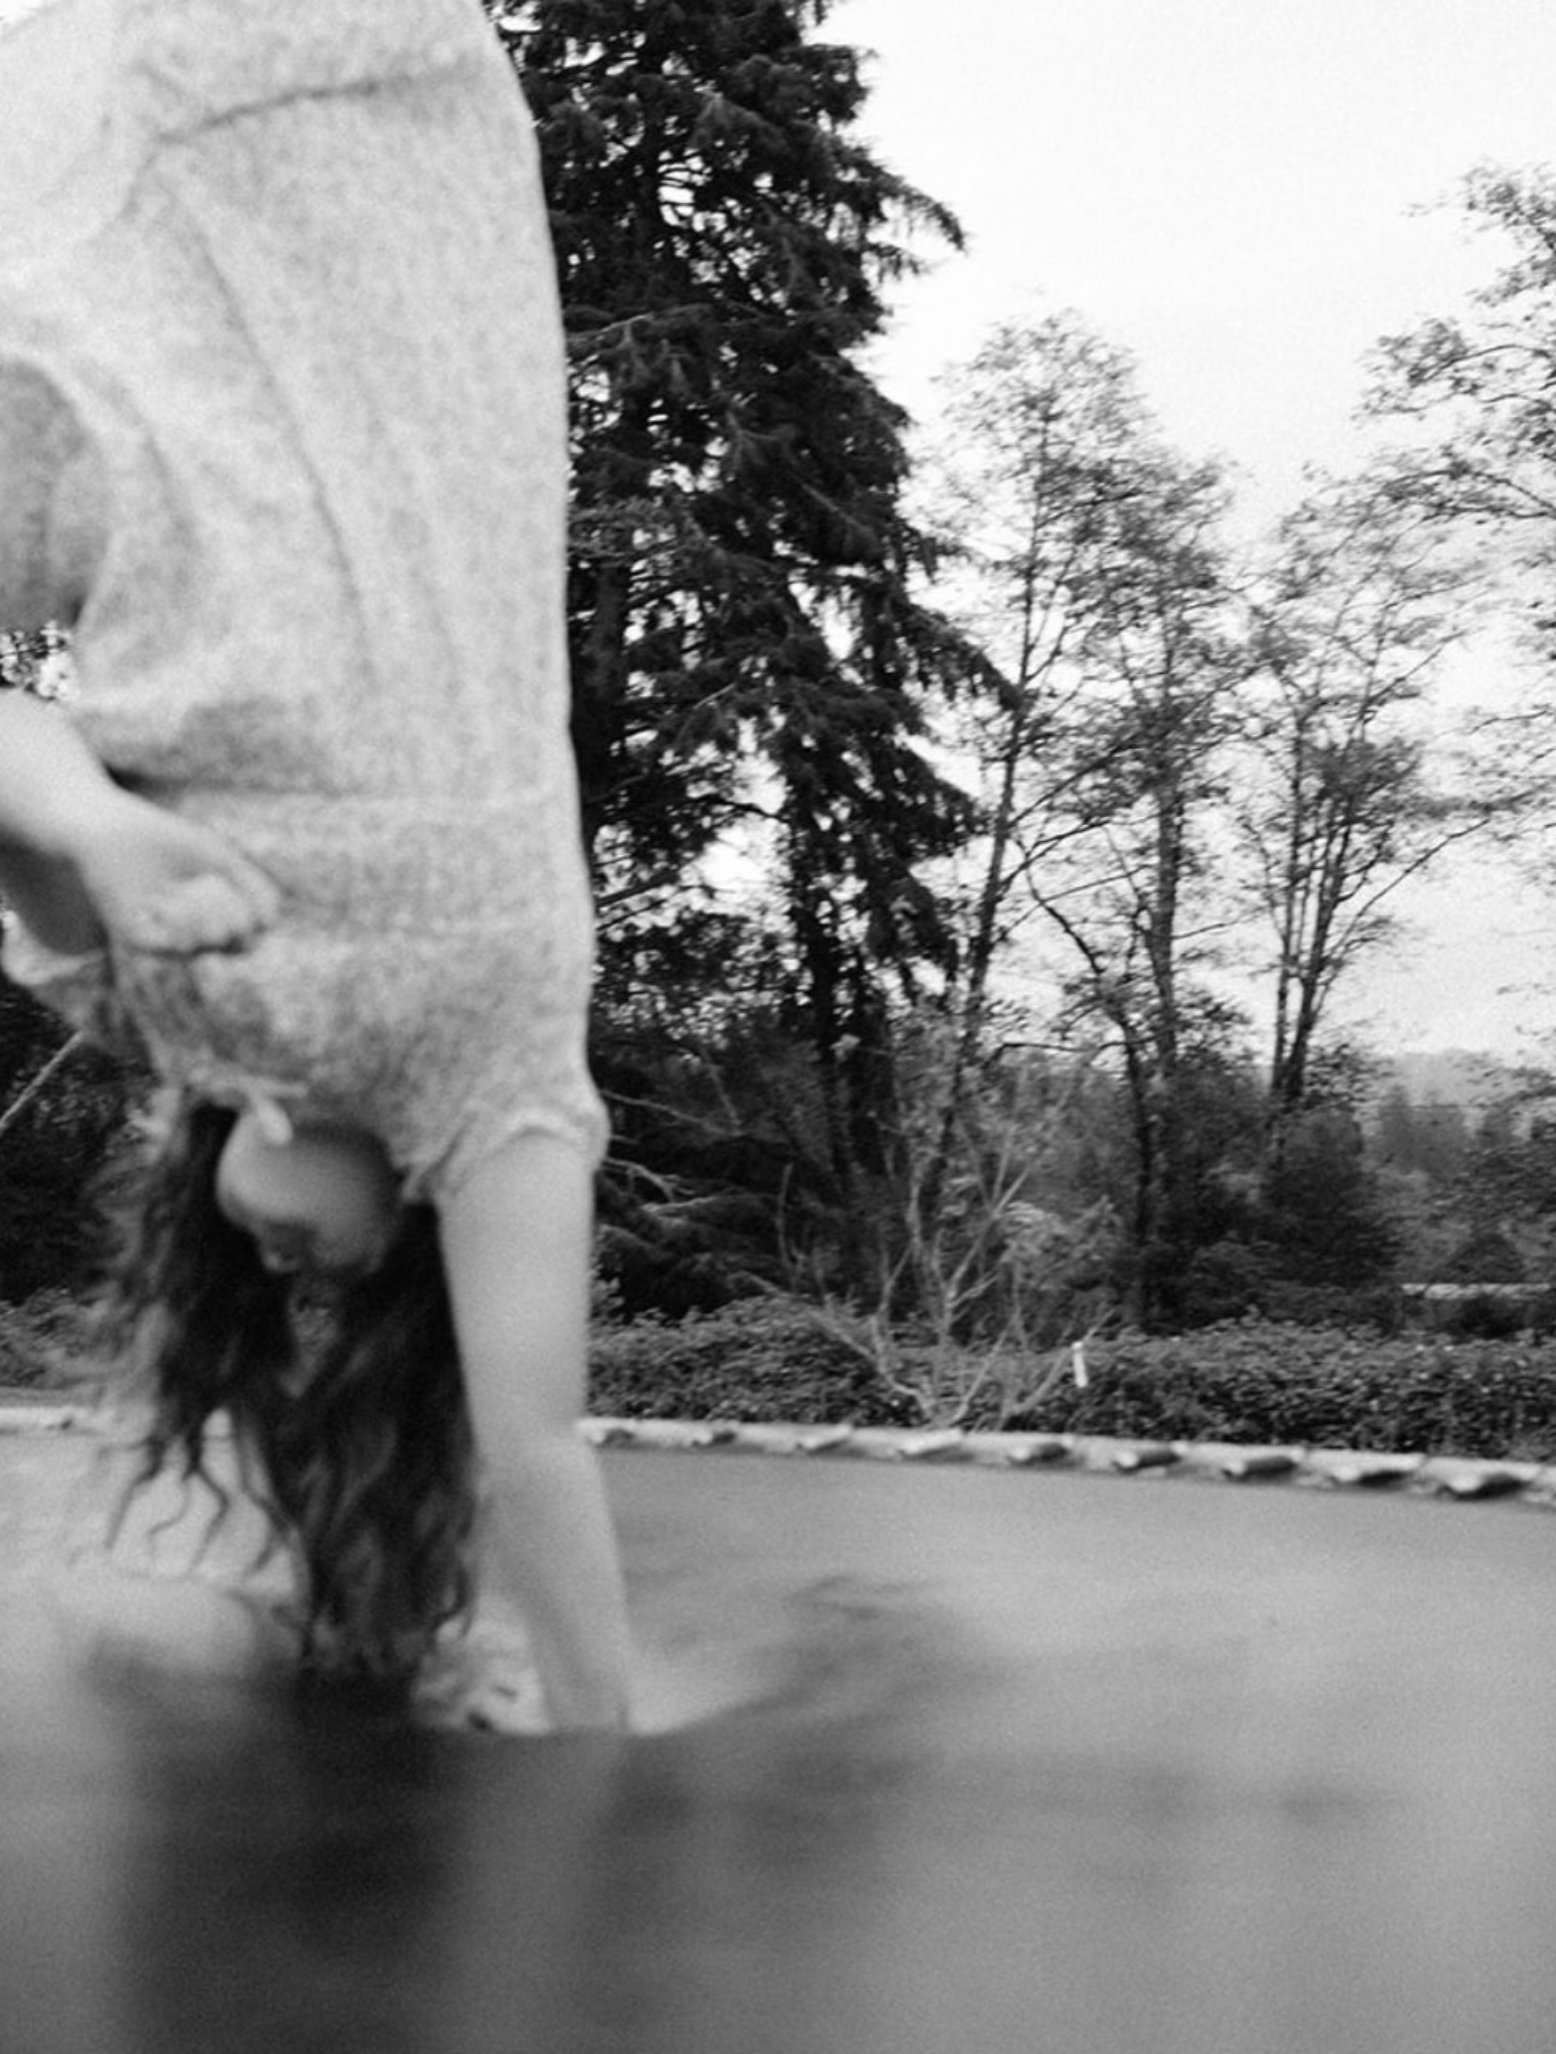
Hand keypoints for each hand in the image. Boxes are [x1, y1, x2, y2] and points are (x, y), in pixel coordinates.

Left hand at [76, 788, 281, 954]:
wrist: (107, 828)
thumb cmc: (164, 838)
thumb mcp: (218, 856)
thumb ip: (251, 884)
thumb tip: (271, 922)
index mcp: (214, 915)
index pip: (255, 934)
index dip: (258, 912)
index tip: (235, 879)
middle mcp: (193, 934)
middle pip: (241, 946)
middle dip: (235, 914)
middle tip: (211, 884)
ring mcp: (165, 940)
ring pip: (209, 944)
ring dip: (202, 911)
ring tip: (180, 888)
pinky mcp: (136, 940)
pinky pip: (174, 946)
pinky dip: (174, 917)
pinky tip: (158, 897)